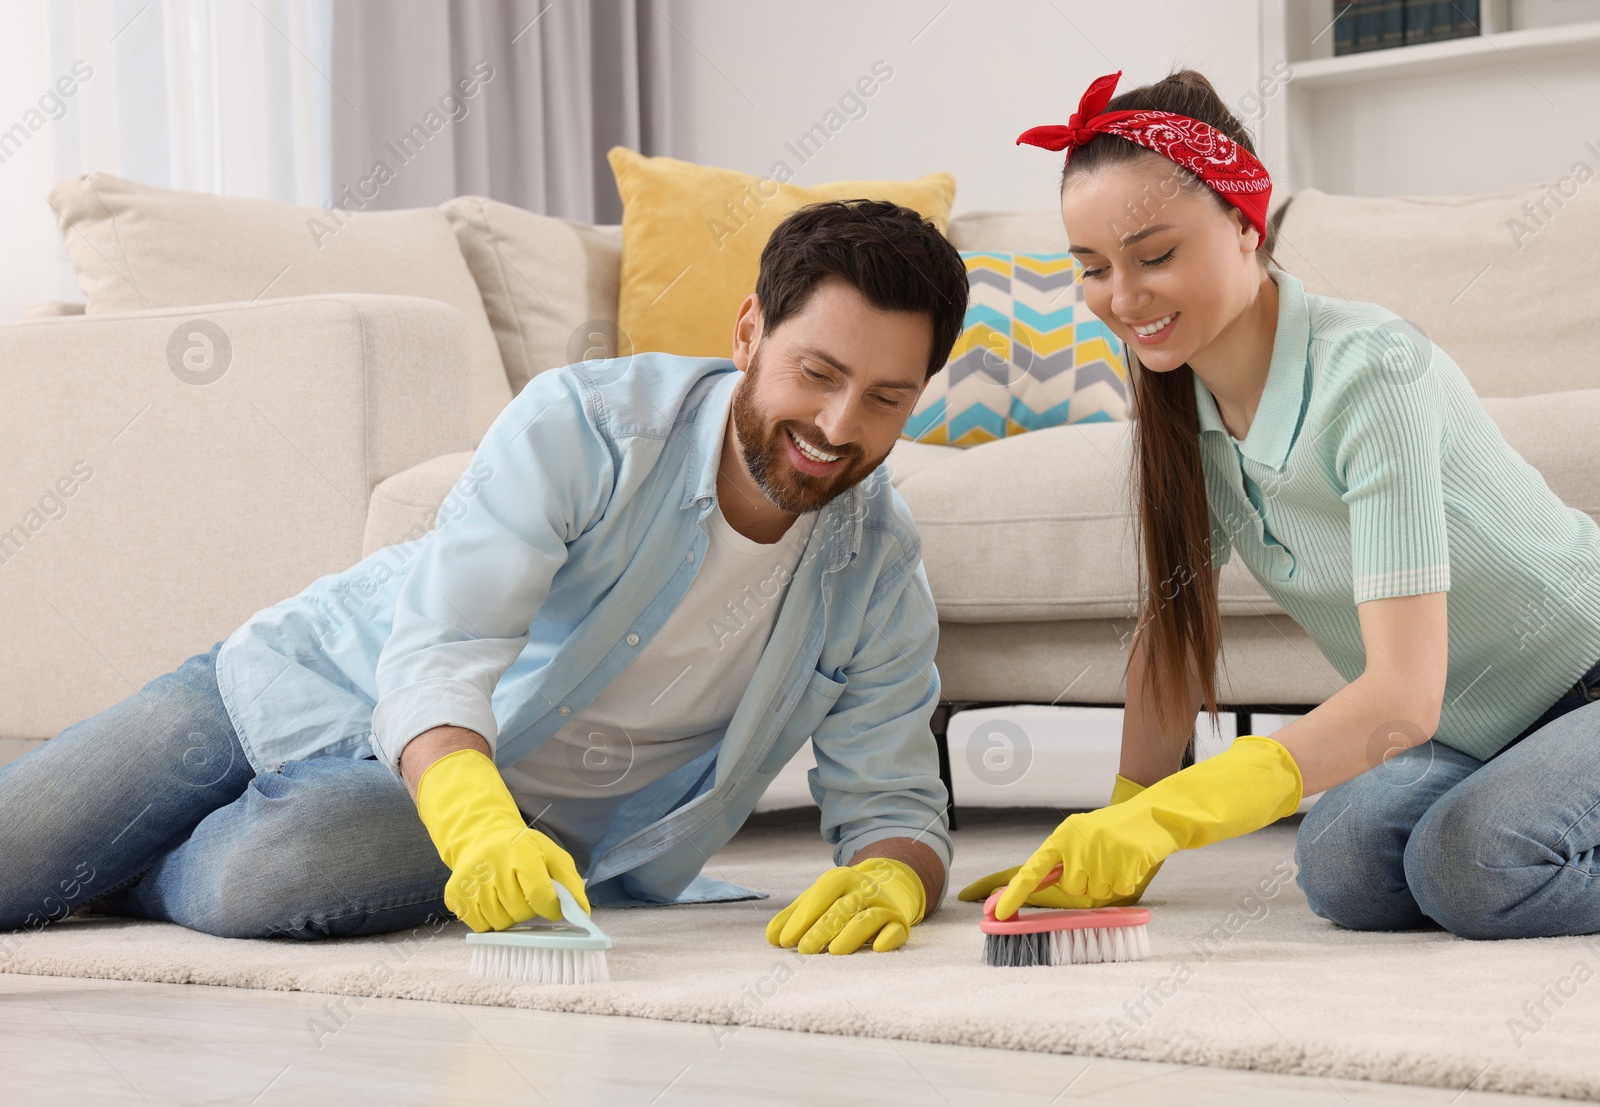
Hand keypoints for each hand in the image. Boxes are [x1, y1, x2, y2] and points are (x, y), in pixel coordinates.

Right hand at [415, 748, 589, 932]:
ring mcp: (470, 880)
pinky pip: (479, 926)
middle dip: (529, 910)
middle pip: (519, 912)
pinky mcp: (454, 894)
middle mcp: (492, 865)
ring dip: (510, 917)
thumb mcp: (552, 855)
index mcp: (520, 852)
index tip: (552, 907)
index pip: (539, 894)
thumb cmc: (522, 849)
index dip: (550, 908)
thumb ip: (571, 882)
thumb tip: (582, 912)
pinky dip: (490, 921)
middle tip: (526, 894)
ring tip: (509, 896)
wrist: (483, 838)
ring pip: (499, 923)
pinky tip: (492, 901)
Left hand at [766, 857, 926, 954]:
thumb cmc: (840, 902)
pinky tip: (877, 948)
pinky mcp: (899, 924)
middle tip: (804, 951)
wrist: (882, 893)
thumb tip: (771, 937)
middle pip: (842, 908)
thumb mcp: (815, 902)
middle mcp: (864, 889)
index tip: (785, 940)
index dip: (803, 916)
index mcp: (842, 878)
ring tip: (834, 952)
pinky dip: (887, 939)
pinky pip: (895, 930)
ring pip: (867, 919)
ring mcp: (883, 906)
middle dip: (822, 929)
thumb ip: (792, 917)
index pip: (822, 894)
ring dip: (850, 936)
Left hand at [957, 773, 1163, 909]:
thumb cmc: (1114, 830)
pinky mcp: (1125, 862)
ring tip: (1118, 858)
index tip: (998, 914)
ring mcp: (1102, 852)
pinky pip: (1119, 891)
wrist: (1154, 815)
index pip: (1033, 868)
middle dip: (1087, 882)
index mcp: (1063, 835)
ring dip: (1108, 883)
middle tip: (1103, 860)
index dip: (1015, 893)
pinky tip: (1132, 862)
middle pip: (1072, 888)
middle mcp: (1078, 843)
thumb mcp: (1081, 835)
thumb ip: (1060, 858)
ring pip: (1096, 893)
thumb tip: (1032, 885)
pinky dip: (1127, 882)